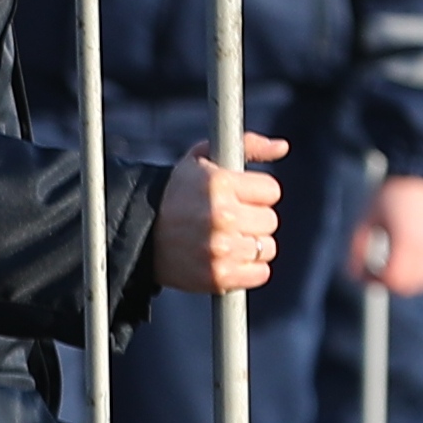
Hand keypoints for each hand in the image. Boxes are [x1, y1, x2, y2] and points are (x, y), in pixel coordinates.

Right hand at [157, 133, 284, 296]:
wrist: (140, 232)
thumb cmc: (177, 193)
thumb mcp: (203, 158)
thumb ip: (247, 146)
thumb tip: (282, 147)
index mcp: (220, 184)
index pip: (271, 190)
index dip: (257, 193)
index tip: (241, 197)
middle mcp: (222, 217)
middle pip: (270, 220)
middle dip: (254, 218)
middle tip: (233, 219)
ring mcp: (221, 249)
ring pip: (267, 248)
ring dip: (252, 244)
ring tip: (229, 239)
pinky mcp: (218, 276)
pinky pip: (260, 273)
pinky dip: (250, 269)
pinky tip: (230, 258)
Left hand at [352, 171, 422, 295]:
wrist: (418, 178)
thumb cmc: (388, 197)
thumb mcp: (368, 219)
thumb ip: (358, 246)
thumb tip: (353, 275)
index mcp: (404, 239)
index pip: (393, 276)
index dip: (376, 280)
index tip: (364, 270)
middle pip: (407, 284)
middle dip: (389, 284)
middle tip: (375, 273)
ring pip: (422, 282)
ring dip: (405, 284)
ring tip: (390, 270)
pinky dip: (418, 277)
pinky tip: (404, 268)